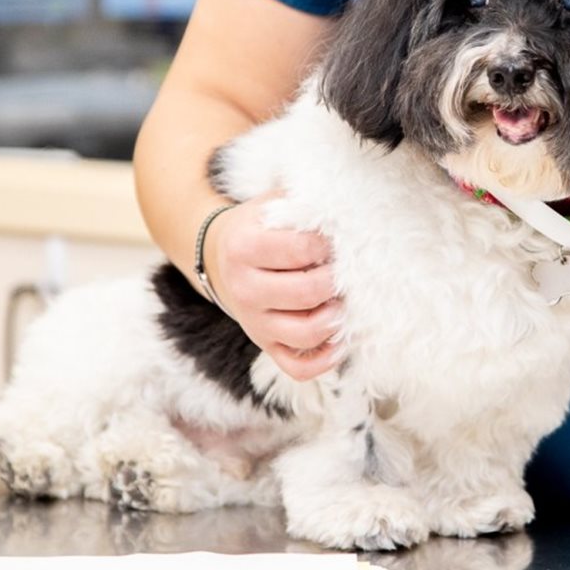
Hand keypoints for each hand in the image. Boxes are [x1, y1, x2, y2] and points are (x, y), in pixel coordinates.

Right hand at [201, 191, 340, 380]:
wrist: (223, 257)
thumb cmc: (262, 227)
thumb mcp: (273, 203)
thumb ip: (303, 201)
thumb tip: (346, 204)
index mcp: (243, 247)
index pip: (300, 250)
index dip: (327, 245)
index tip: (332, 240)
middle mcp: (244, 288)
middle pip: (306, 293)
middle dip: (336, 281)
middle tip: (344, 271)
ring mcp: (254, 322)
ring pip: (304, 333)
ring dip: (335, 319)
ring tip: (343, 301)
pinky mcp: (266, 346)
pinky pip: (298, 368)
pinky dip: (325, 360)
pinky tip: (339, 338)